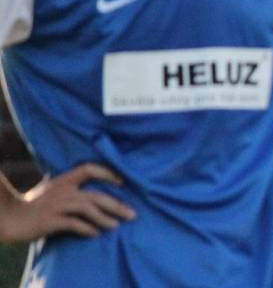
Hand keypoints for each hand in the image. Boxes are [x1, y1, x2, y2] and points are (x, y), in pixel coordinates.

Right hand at [0, 163, 135, 243]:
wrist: (10, 217)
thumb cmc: (33, 203)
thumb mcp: (52, 188)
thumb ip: (70, 184)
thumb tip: (90, 183)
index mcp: (64, 180)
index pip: (89, 168)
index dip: (108, 173)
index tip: (122, 182)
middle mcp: (63, 190)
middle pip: (96, 195)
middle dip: (116, 205)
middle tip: (132, 214)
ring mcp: (57, 205)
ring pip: (88, 209)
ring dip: (104, 219)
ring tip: (116, 226)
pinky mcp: (50, 221)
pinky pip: (73, 224)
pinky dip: (87, 229)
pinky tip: (95, 234)